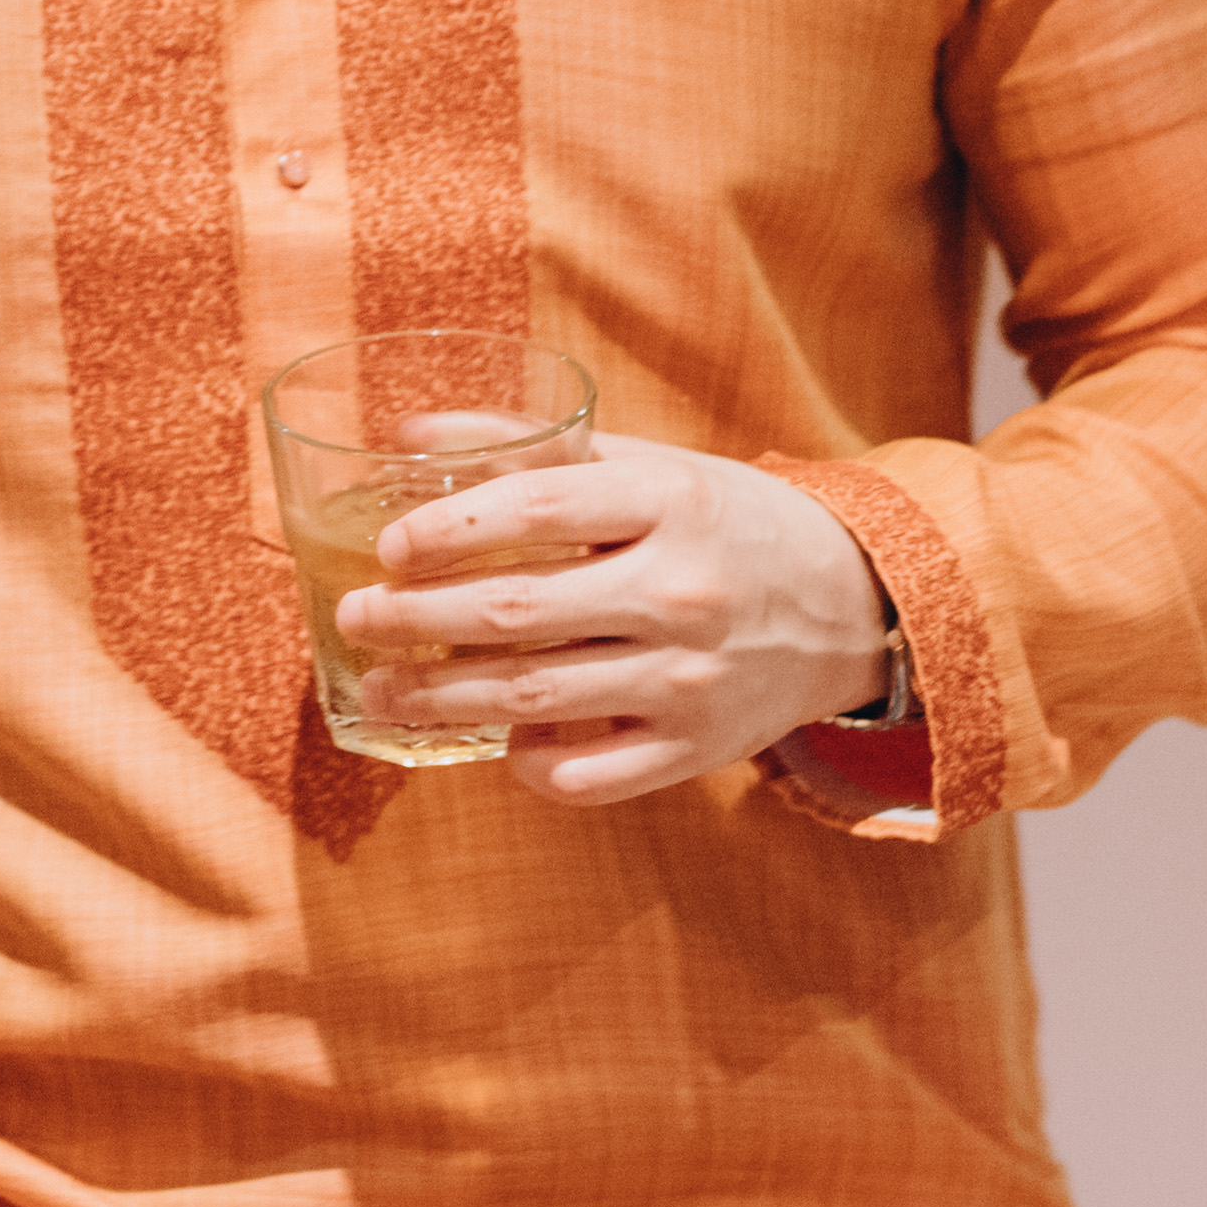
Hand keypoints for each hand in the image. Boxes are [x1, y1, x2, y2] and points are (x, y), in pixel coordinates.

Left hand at [329, 434, 897, 808]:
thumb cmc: (724, 522)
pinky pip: (592, 774)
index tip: (389, 547)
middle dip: (417, 620)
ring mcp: (691, 677)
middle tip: (355, 618)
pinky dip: (531, 767)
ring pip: (537, 699)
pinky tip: (495, 745)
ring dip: (441, 700)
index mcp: (670, 501)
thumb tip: (408, 432)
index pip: (539, 506)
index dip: (450, 529)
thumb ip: (532, 447)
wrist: (850, 600)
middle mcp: (682, 590)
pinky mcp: (697, 747)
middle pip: (519, 612)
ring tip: (379, 690)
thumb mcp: (646, 465)